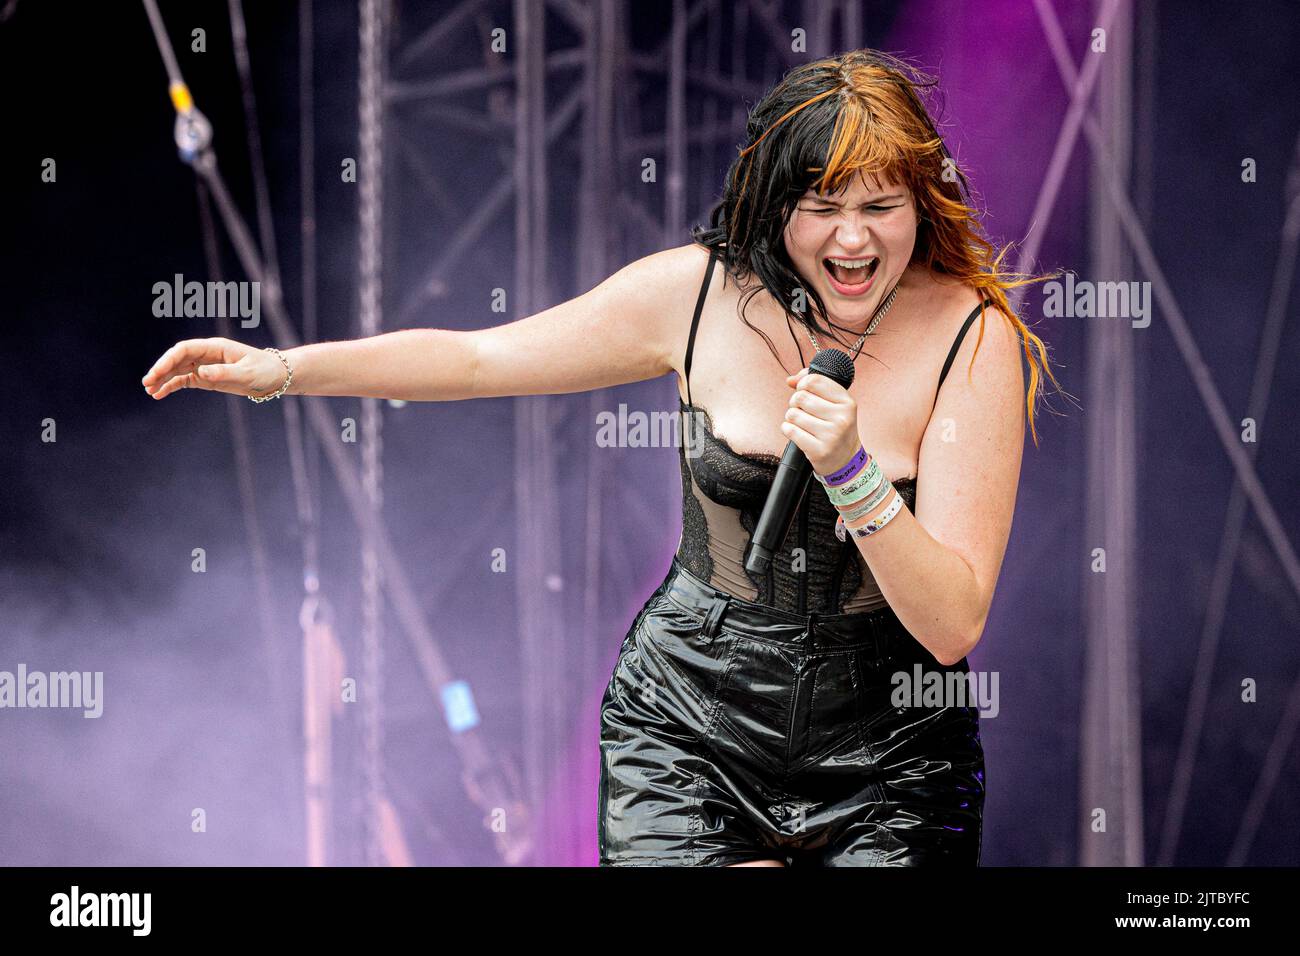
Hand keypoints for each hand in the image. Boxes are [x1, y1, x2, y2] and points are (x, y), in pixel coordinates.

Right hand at [141, 337, 285, 399]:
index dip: (168, 360)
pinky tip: (160, 394)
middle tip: (147, 383)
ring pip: (178, 369)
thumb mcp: (246, 373)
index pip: (185, 349)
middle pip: (177, 358)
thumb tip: (199, 372)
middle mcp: (207, 354)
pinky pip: (185, 380)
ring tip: (149, 391)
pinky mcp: (207, 377)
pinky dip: (172, 385)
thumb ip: (223, 373)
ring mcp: (206, 365)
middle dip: (161, 369)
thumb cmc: (264, 371)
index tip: (157, 373)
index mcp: (215, 347)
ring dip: (163, 379)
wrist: (276, 376)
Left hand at [781, 366, 861, 475]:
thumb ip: (814, 386)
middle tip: (803, 412)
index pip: (813, 381)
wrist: (846, 461)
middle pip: (800, 397)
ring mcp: (831, 435)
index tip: (804, 391)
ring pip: (793, 414)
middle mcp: (841, 418)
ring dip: (792, 418)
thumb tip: (790, 380)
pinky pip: (790, 431)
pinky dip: (788, 430)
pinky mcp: (819, 450)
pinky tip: (798, 433)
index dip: (802, 384)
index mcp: (847, 402)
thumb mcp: (835, 404)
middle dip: (796, 403)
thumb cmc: (836, 428)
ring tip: (803, 424)